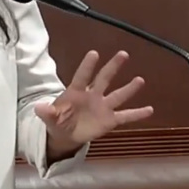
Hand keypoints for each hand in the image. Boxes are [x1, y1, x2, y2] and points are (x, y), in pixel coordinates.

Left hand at [36, 50, 153, 152]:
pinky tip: (150, 109)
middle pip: (103, 78)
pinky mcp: (110, 120)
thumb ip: (46, 113)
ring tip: (140, 80)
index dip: (87, 66)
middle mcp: (92, 95)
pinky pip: (125, 116)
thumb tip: (38, 108)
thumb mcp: (50, 118)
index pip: (82, 76)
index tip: (94, 53)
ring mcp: (103, 107)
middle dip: (112, 67)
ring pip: (118, 95)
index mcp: (76, 92)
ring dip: (129, 88)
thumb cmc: (58, 120)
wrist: (66, 134)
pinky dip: (138, 114)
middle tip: (123, 54)